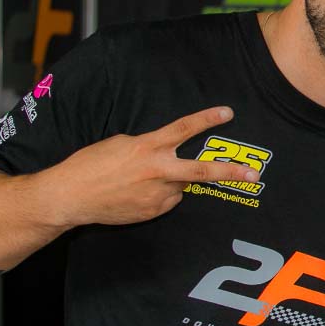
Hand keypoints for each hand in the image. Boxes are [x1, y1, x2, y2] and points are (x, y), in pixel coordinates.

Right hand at [47, 106, 257, 226]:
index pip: (184, 129)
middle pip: (203, 170)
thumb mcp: (120, 144)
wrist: (70, 197)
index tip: (228, 113)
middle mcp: (158, 171)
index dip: (207, 119)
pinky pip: (168, 200)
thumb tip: (168, 153)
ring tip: (140, 180)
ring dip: (172, 180)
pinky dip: (161, 195)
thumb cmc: (90, 165)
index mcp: (148, 148)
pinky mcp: (153, 211)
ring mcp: (157, 195)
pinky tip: (136, 193)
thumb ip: (150, 146)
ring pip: (181, 185)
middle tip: (254, 174)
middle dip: (231, 172)